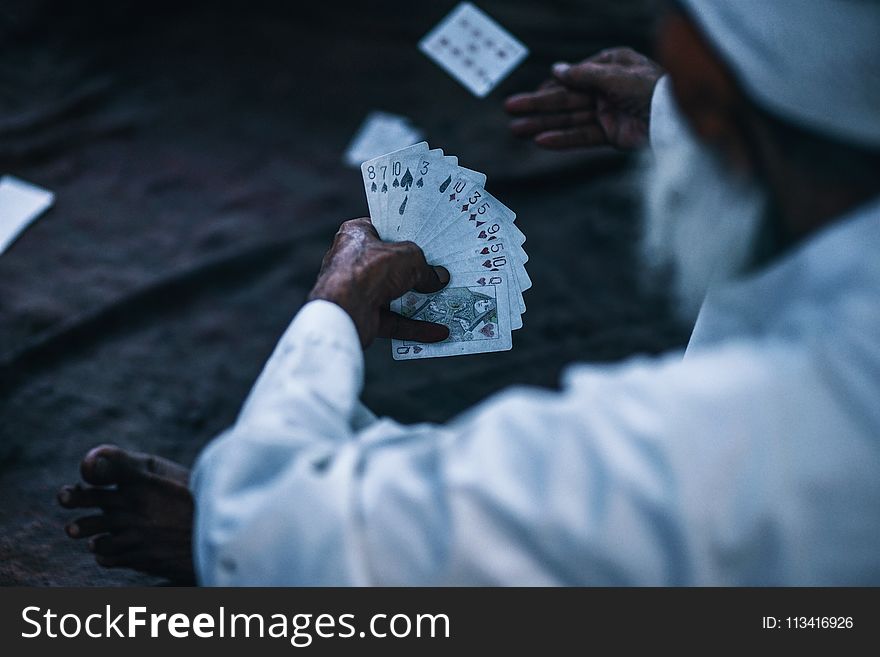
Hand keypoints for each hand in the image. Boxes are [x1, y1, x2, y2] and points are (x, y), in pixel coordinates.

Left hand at [307, 218, 449, 347]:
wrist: (345, 310)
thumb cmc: (369, 271)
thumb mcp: (409, 258)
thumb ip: (425, 267)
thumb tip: (438, 277)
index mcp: (356, 234)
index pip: (383, 229)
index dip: (404, 234)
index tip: (426, 240)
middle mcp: (353, 261)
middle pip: (391, 264)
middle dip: (414, 271)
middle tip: (439, 271)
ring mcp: (357, 290)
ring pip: (393, 294)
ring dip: (417, 300)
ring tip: (443, 300)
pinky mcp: (363, 315)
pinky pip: (395, 320)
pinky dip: (415, 326)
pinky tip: (437, 331)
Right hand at [504, 47, 663, 149]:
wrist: (678, 122)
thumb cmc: (652, 90)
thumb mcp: (615, 76)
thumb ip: (583, 75)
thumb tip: (556, 70)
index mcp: (611, 66)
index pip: (573, 77)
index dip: (549, 86)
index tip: (529, 95)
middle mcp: (607, 89)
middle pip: (566, 98)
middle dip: (537, 105)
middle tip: (510, 110)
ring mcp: (608, 113)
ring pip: (569, 118)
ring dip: (542, 124)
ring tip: (516, 130)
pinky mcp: (612, 135)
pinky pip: (582, 136)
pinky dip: (562, 140)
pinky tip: (541, 141)